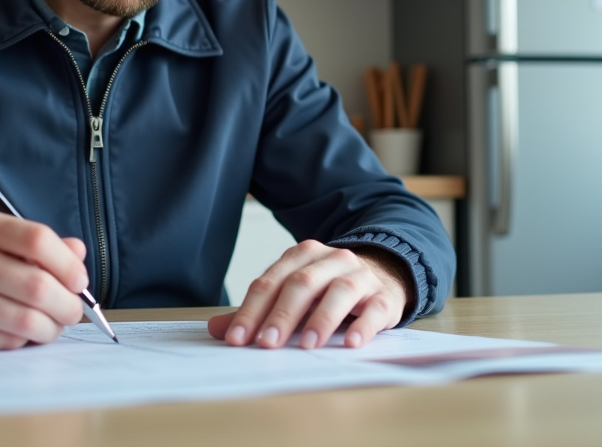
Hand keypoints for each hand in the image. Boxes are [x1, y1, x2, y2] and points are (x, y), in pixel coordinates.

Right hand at [0, 207, 88, 350]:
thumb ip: (38, 244)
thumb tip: (78, 253)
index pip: (36, 239)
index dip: (67, 264)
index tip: (79, 280)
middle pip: (36, 285)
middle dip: (66, 304)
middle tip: (72, 310)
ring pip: (24, 320)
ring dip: (50, 328)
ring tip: (52, 325)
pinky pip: (4, 341)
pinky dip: (22, 340)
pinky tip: (19, 332)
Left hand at [207, 241, 410, 349]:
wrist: (383, 276)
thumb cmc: (328, 291)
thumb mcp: (293, 296)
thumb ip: (258, 312)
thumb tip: (216, 329)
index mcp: (302, 255)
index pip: (271, 281)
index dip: (252, 310)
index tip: (238, 339)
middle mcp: (331, 260)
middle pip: (301, 283)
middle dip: (281, 315)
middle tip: (267, 344)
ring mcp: (360, 276)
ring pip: (339, 291)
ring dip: (320, 319)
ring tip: (305, 346)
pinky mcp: (384, 296)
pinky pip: (374, 309)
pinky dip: (362, 326)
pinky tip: (350, 343)